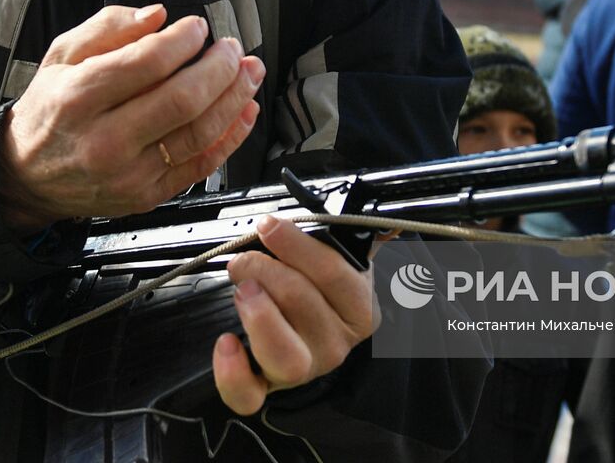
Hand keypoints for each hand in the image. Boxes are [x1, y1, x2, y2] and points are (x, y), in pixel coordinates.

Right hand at [0, 4, 263, 230]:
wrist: (26, 175)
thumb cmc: (50, 109)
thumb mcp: (62, 55)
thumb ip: (109, 27)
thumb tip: (157, 15)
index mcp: (78, 98)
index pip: (148, 63)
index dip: (184, 40)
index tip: (197, 26)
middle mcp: (104, 140)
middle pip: (182, 100)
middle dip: (220, 68)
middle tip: (232, 48)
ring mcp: (128, 173)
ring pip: (200, 133)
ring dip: (235, 98)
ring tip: (249, 73)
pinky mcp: (146, 195)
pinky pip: (201, 165)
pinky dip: (232, 136)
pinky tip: (245, 111)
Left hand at [213, 216, 378, 414]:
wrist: (305, 328)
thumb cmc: (318, 286)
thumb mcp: (341, 257)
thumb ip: (349, 236)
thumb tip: (388, 220)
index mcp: (359, 308)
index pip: (333, 272)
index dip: (295, 245)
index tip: (269, 225)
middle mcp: (335, 342)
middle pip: (301, 303)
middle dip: (265, 270)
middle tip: (245, 258)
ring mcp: (304, 368)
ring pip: (284, 354)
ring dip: (258, 313)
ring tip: (241, 288)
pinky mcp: (268, 387)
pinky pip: (249, 395)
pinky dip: (232, 373)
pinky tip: (226, 343)